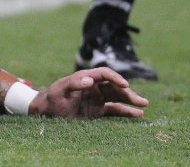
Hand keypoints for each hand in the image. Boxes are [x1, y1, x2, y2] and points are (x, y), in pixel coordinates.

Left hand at [31, 68, 148, 118]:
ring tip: (144, 105)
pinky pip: (114, 110)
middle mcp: (93, 87)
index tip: (124, 85)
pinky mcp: (97, 111)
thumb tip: (89, 80)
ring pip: (117, 98)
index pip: (104, 74)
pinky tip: (137, 115)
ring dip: (130, 101)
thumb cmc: (50, 99)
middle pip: (114, 87)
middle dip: (128, 92)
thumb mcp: (58, 90)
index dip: (115, 78)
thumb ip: (73, 84)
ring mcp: (96, 99)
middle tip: (141, 101)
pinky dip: (125, 112)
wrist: (45, 112)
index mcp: (85, 77)